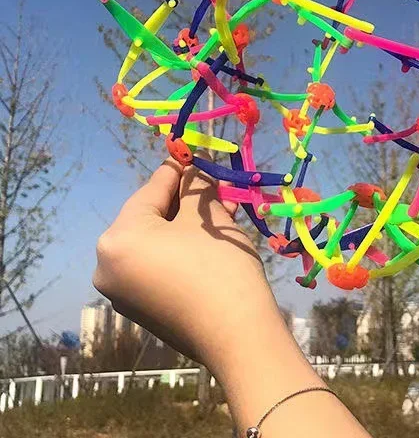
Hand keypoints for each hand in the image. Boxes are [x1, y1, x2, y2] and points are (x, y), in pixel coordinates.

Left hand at [94, 161, 369, 435]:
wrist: (236, 335)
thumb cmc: (218, 266)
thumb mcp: (208, 217)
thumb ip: (196, 186)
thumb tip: (192, 168)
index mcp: (117, 238)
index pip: (152, 188)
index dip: (183, 170)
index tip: (204, 158)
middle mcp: (107, 265)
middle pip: (151, 215)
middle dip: (186, 202)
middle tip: (221, 193)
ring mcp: (122, 291)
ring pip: (156, 241)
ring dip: (186, 226)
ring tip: (222, 218)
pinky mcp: (141, 309)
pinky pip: (158, 265)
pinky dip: (180, 250)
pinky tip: (210, 247)